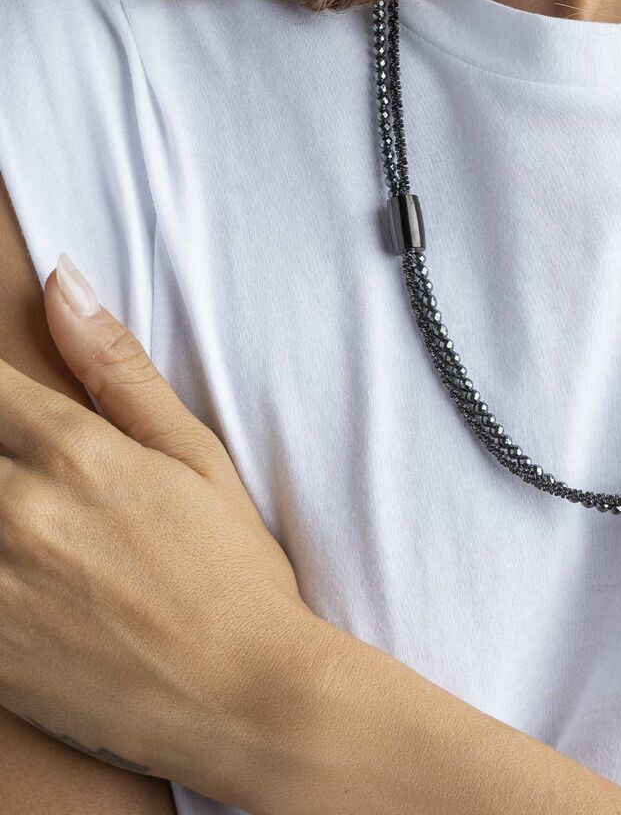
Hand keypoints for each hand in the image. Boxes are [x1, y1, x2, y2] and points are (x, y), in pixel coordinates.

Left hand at [0, 251, 315, 797]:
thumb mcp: (196, 456)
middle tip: (40, 484)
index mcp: (74, 453)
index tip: (1, 399)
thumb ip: (118, 371)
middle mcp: (17, 511)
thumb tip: (64, 282)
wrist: (241, 695)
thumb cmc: (230, 569)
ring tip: (37, 524)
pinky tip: (22, 565)